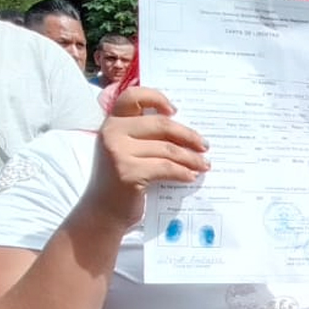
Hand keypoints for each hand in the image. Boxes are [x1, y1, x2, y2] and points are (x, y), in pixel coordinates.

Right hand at [84, 87, 209, 227]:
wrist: (103, 212)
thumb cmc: (122, 180)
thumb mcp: (127, 151)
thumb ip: (145, 136)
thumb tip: (186, 132)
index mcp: (112, 122)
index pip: (132, 96)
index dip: (156, 97)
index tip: (175, 111)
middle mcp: (112, 132)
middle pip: (161, 124)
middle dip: (188, 136)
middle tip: (205, 146)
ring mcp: (118, 152)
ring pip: (168, 149)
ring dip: (191, 158)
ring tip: (204, 165)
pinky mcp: (127, 172)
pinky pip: (166, 168)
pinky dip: (183, 172)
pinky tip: (191, 177)